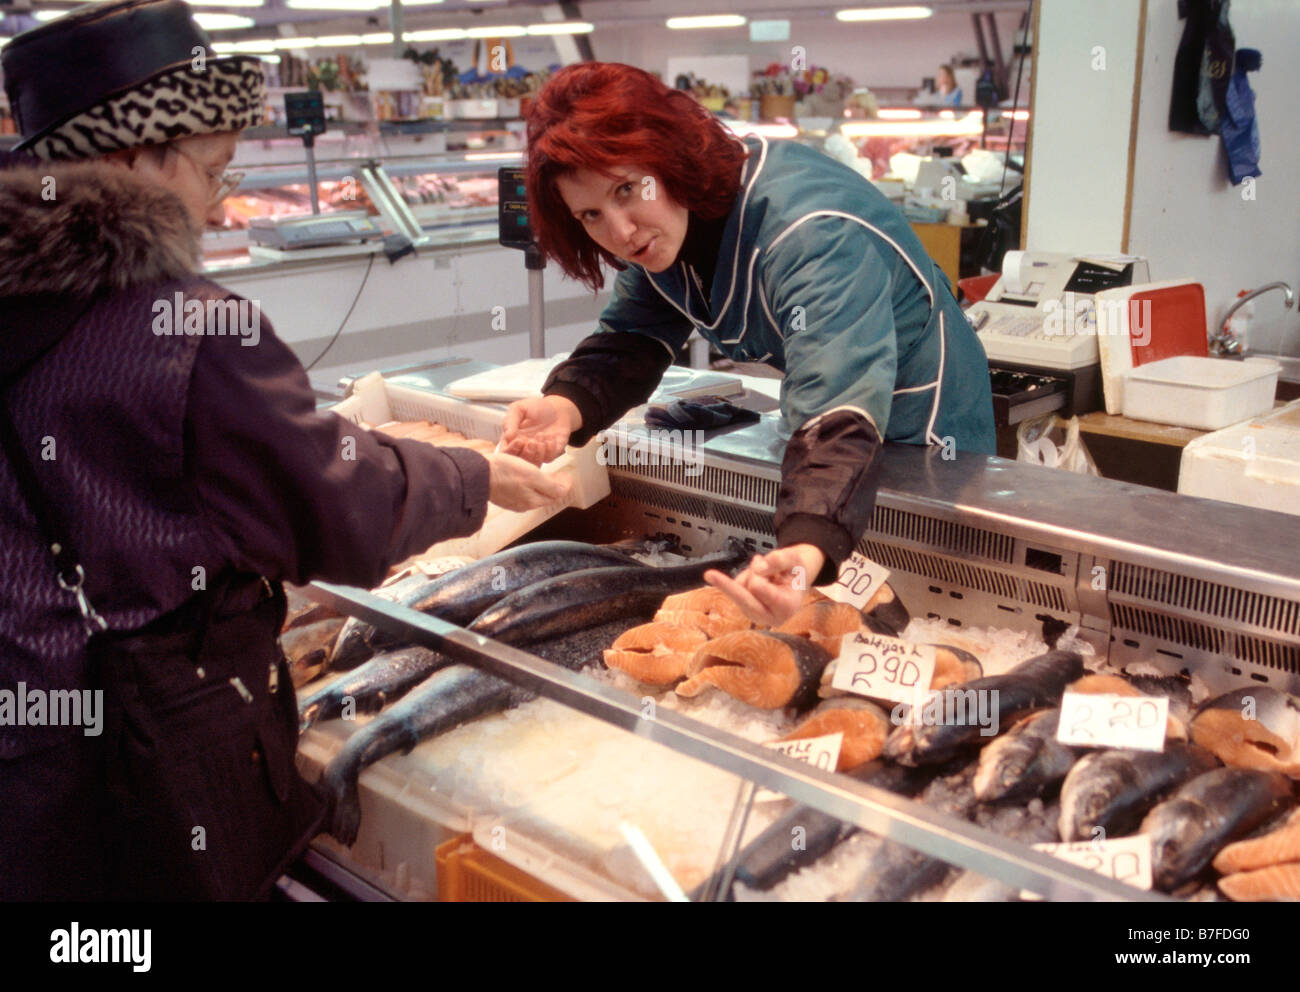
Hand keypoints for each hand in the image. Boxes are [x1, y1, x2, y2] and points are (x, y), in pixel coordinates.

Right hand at [486, 452, 571, 510]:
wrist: (476, 474)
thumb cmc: (504, 473)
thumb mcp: (533, 476)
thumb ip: (550, 486)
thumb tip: (565, 490)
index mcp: (532, 501)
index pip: (555, 495)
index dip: (563, 484)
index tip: (567, 475)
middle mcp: (523, 504)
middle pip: (543, 494)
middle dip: (552, 484)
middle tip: (558, 474)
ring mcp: (511, 500)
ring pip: (531, 491)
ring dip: (539, 483)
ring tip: (543, 473)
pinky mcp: (501, 494)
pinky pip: (518, 489)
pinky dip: (525, 481)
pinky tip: (524, 474)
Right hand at [500, 395, 579, 465]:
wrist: (557, 408)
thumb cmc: (536, 407)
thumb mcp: (519, 408)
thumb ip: (511, 420)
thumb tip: (507, 436)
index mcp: (512, 439)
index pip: (506, 452)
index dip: (511, 450)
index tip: (518, 440)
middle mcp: (524, 448)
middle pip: (520, 461)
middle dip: (526, 452)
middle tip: (531, 441)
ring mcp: (537, 452)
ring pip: (534, 462)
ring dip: (538, 451)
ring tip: (541, 435)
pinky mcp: (551, 453)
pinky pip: (548, 459)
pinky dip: (550, 450)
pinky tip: (551, 438)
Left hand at [703, 544, 826, 627]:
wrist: (798, 580)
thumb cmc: (798, 570)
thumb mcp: (796, 559)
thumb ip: (780, 560)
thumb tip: (758, 566)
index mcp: (786, 606)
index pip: (759, 588)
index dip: (760, 570)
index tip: (755, 559)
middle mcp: (771, 617)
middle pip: (744, 600)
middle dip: (728, 586)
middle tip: (708, 574)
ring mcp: (756, 615)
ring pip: (741, 587)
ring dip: (751, 573)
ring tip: (770, 573)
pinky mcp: (747, 610)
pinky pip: (738, 587)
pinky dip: (746, 577)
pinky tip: (762, 577)